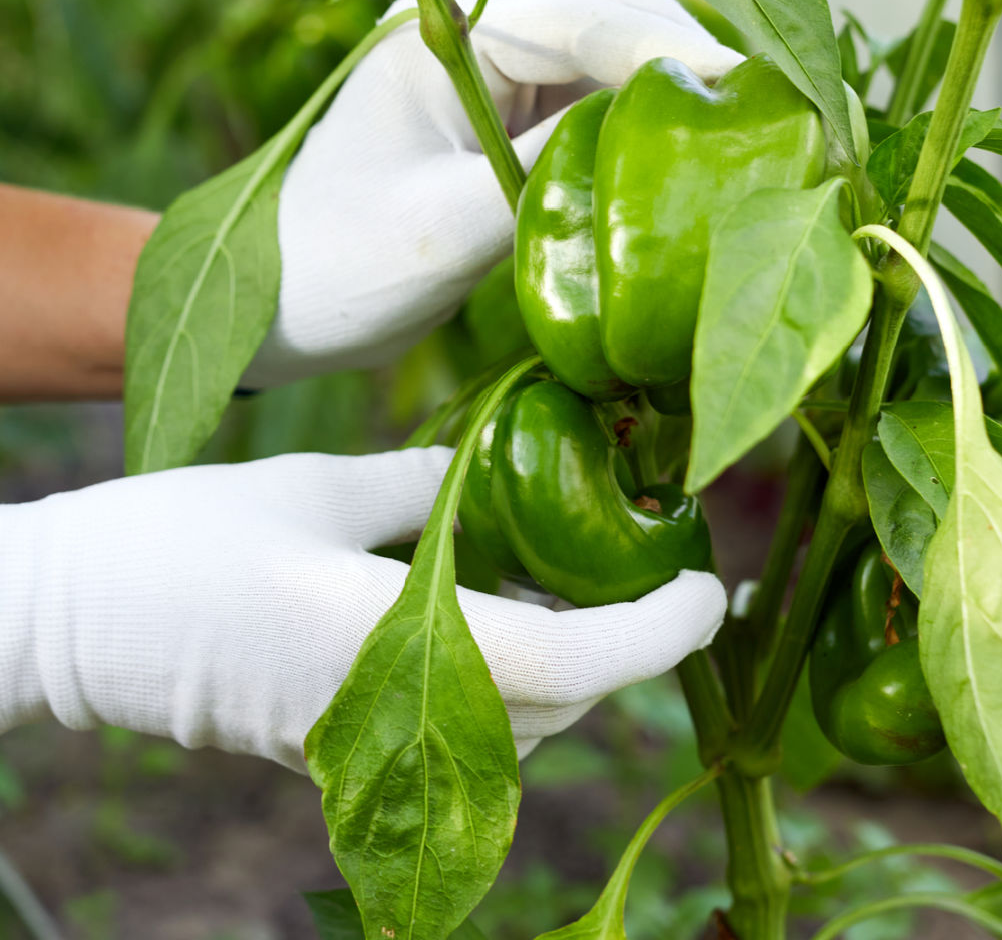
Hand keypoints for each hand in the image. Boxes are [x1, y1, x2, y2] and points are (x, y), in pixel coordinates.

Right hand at [0, 447, 726, 771]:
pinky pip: (462, 734)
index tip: (710, 590)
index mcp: (385, 637)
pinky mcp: (339, 753)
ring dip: (574, 665)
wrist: (69, 623)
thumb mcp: (315, 486)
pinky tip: (505, 607)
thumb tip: (497, 471)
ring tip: (592, 579)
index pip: (569, 663)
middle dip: (628, 646)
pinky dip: (511, 680)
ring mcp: (363, 748)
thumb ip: (422, 487)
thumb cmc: (179, 539)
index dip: (657, 635)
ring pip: (518, 731)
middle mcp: (389, 713)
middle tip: (660, 564)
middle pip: (559, 706)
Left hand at [244, 0, 740, 385]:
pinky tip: (683, 152)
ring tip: (739, 124)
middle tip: (759, 104)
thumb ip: (547, 175)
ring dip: (671, 80)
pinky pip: (594, 102)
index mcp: (441, 40)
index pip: (581, 15)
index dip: (670, 45)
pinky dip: (643, 121)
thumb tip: (658, 137)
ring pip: (608, 52)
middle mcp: (471, 38)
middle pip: (607, 8)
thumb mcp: (444, 228)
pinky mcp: (508, 121)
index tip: (748, 85)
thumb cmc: (338, 271)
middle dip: (682, 48)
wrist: (285, 311)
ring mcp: (493, 78)